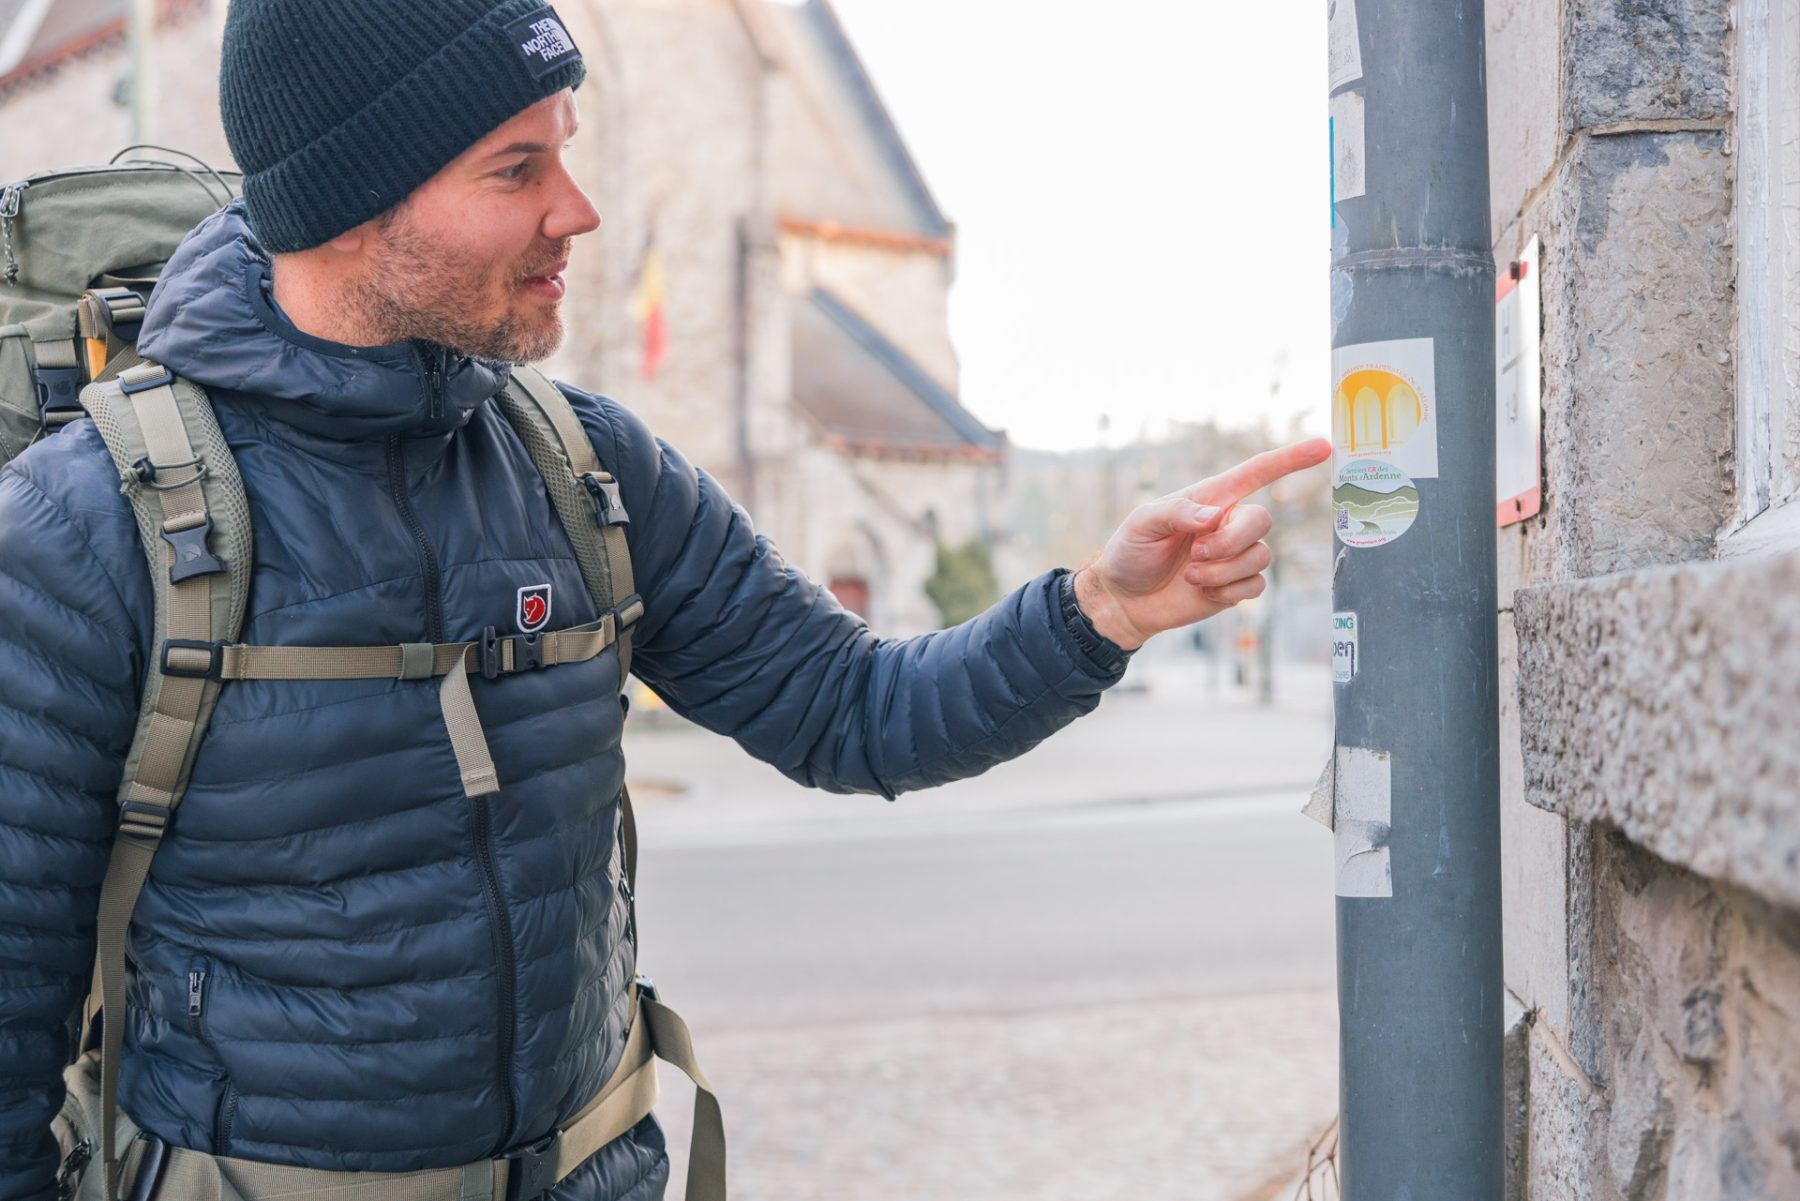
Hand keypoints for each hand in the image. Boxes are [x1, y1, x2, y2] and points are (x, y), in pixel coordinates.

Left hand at [1074, 438, 1332, 649]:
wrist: (1124, 599)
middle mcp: (1228, 524)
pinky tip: (1203, 591)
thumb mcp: (1144, 522)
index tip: (1323, 447)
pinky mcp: (1235, 585)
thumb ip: (1179, 512)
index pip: (1257, 473)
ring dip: (1222, 570)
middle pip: (1261, 521)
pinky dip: (1228, 591)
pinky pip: (1255, 586)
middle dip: (1231, 542)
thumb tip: (1216, 516)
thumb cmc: (1131, 552)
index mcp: (1211, 499)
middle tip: (1195, 554)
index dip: (1290, 459)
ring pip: (1259, 558)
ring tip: (1190, 575)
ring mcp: (1234, 556)